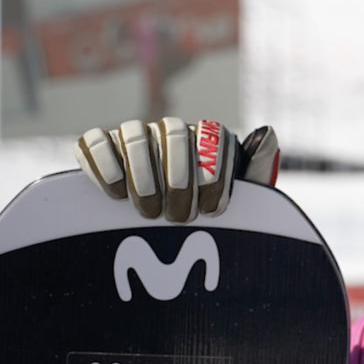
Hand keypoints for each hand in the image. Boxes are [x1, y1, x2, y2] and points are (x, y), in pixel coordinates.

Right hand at [74, 118, 279, 222]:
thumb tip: (268, 133)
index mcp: (206, 138)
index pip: (214, 138)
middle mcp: (171, 130)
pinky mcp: (100, 145)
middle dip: (178, 179)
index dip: (214, 174)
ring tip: (149, 212)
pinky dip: (103, 163)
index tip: (213, 211)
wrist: (164, 233)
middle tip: (179, 217)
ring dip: (143, 175)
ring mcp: (134, 134)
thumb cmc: (205, 212)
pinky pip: (95, 141)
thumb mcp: (238, 195)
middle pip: (175, 136)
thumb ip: (257, 167)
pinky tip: (115, 194)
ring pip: (135, 135)